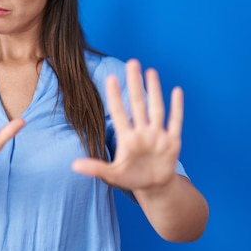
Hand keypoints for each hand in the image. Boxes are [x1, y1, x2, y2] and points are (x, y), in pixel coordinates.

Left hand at [72, 59, 182, 190]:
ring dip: (154, 90)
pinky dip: (177, 108)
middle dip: (135, 84)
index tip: (110, 78)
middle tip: (132, 63)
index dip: (115, 96)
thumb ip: (95, 168)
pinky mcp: (172, 142)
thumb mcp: (111, 175)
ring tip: (150, 71)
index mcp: (126, 138)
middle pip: (138, 104)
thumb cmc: (130, 178)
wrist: (154, 187)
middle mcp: (142, 132)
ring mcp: (157, 135)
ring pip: (156, 108)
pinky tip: (176, 91)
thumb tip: (73, 165)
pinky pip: (175, 122)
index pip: (119, 112)